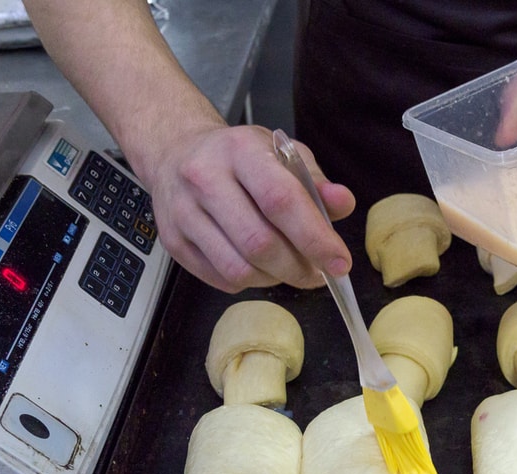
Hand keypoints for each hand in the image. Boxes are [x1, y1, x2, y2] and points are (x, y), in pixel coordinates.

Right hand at [142, 124, 355, 291]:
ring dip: (275, 279)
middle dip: (298, 268)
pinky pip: (222, 279)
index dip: (315, 238)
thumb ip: (316, 181)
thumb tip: (343, 203)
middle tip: (318, 274)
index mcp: (240, 150)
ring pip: (239, 269)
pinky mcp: (173, 242)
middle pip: (260, 243)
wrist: (175, 153)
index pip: (281, 200)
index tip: (339, 262)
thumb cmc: (239, 158)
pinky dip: (251, 282)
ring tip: (290, 269)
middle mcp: (205, 178)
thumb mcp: (282, 154)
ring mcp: (183, 212)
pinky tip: (261, 267)